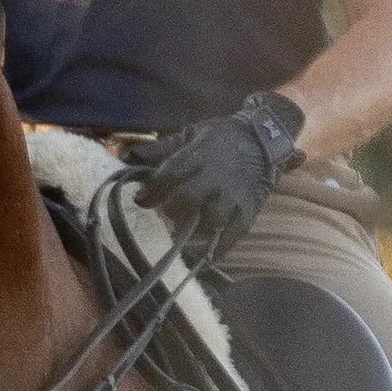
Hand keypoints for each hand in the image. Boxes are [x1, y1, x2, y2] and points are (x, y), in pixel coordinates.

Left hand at [129, 91, 303, 255]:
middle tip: (167, 215)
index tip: (141, 200)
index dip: (153, 190)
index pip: (171, 174)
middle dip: (173, 210)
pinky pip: (234, 233)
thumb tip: (127, 156)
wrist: (263, 137)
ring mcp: (233, 194)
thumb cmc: (221, 137)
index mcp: (199, 155)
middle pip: (189, 199)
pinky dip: (220, 248)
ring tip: (185, 232)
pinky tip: (207, 256)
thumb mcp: (190, 134)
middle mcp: (216, 176)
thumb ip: (160, 149)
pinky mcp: (248, 209)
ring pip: (212, 218)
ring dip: (195, 229)